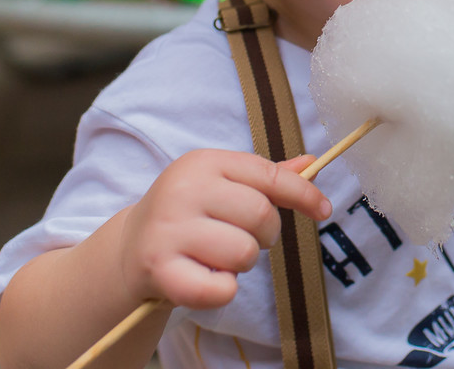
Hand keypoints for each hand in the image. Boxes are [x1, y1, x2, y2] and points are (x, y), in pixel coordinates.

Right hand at [118, 150, 331, 308]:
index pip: (269, 176)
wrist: (130, 249)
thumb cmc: (189, 215)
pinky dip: (223, 290)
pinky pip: (220, 287)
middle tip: (243, 238)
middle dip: (265, 235)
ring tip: (218, 256)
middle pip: (262, 216)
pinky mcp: (158, 267)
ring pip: (244, 253)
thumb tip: (312, 163)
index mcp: (204, 162)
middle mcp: (184, 189)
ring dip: (241, 263)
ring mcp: (168, 228)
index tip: (323, 210)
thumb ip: (266, 177)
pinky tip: (205, 278)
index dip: (303, 195)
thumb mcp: (222, 186)